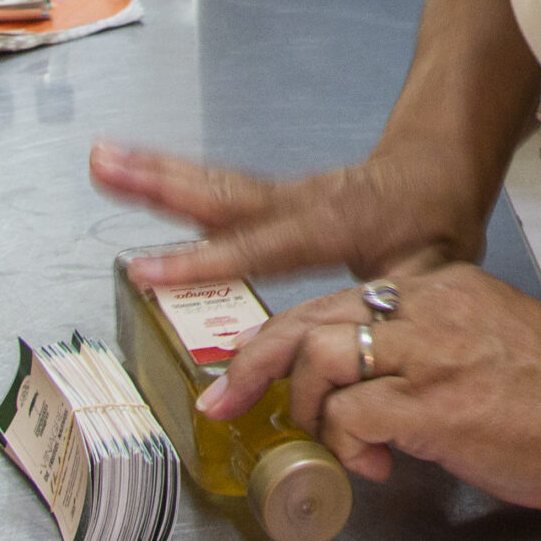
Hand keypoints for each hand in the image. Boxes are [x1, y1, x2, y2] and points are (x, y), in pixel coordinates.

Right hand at [90, 140, 496, 286]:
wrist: (439, 165)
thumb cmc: (437, 223)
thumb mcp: (431, 275)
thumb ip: (389, 321)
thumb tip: (357, 381)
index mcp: (332, 223)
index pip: (259, 248)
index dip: (203, 263)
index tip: (146, 271)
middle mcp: (298, 202)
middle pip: (221, 195)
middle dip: (158, 185)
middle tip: (104, 166)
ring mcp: (283, 193)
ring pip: (214, 185)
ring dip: (154, 172)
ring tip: (101, 158)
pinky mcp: (274, 193)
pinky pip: (220, 187)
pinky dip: (174, 176)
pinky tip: (135, 170)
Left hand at [203, 263, 540, 510]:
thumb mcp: (483, 338)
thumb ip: (427, 347)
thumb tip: (377, 392)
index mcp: (437, 284)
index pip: (339, 298)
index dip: (287, 336)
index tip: (254, 366)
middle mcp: (423, 304)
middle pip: (309, 316)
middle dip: (253, 360)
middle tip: (224, 398)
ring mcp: (423, 351)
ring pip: (317, 355)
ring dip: (301, 407)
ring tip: (316, 440)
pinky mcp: (427, 402)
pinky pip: (348, 416)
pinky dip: (341, 445)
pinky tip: (368, 466)